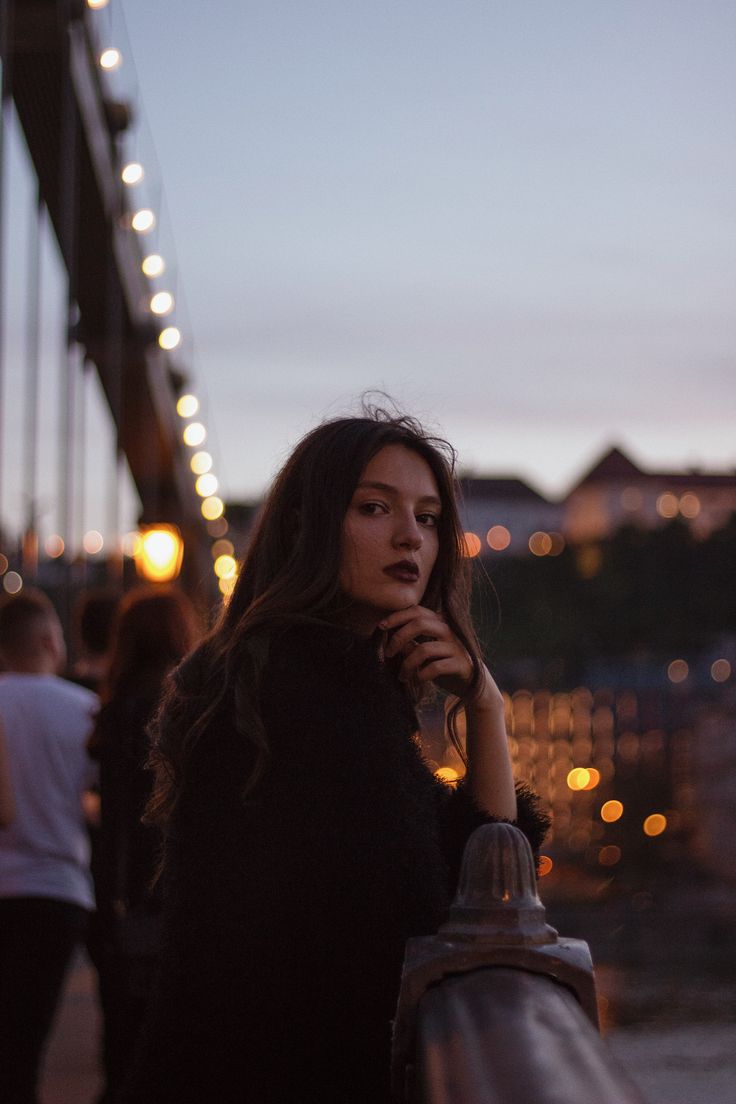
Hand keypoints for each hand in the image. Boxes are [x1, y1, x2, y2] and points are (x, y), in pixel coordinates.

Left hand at [379, 606, 501, 707]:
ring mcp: (455, 647)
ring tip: (402, 676)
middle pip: (420, 624)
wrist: (470, 683)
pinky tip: (418, 680)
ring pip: (425, 649)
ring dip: (407, 664)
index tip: (381, 627)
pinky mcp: (460, 665)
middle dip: (399, 637)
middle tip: (388, 653)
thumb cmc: (442, 664)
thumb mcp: (424, 651)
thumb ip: (410, 643)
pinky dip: (422, 675)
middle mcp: (448, 631)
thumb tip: (389, 639)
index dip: (397, 616)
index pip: (416, 611)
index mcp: (439, 623)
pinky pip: (435, 668)